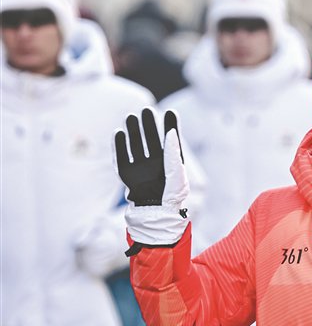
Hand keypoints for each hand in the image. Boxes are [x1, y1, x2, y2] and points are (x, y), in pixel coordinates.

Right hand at [114, 109, 188, 246]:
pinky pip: (122, 157)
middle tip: (146, 110)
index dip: (170, 126)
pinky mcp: (127, 174)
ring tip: (131, 116)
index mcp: (170, 162)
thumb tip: (171, 132)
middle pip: (151, 139)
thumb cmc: (171, 196)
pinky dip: (119, 145)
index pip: (171, 140)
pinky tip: (118, 132)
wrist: (155, 215)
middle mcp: (155, 163)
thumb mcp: (178, 174)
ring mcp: (141, 168)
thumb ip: (174, 153)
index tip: (170, 112)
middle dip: (149, 125)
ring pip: (136, 145)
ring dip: (133, 131)